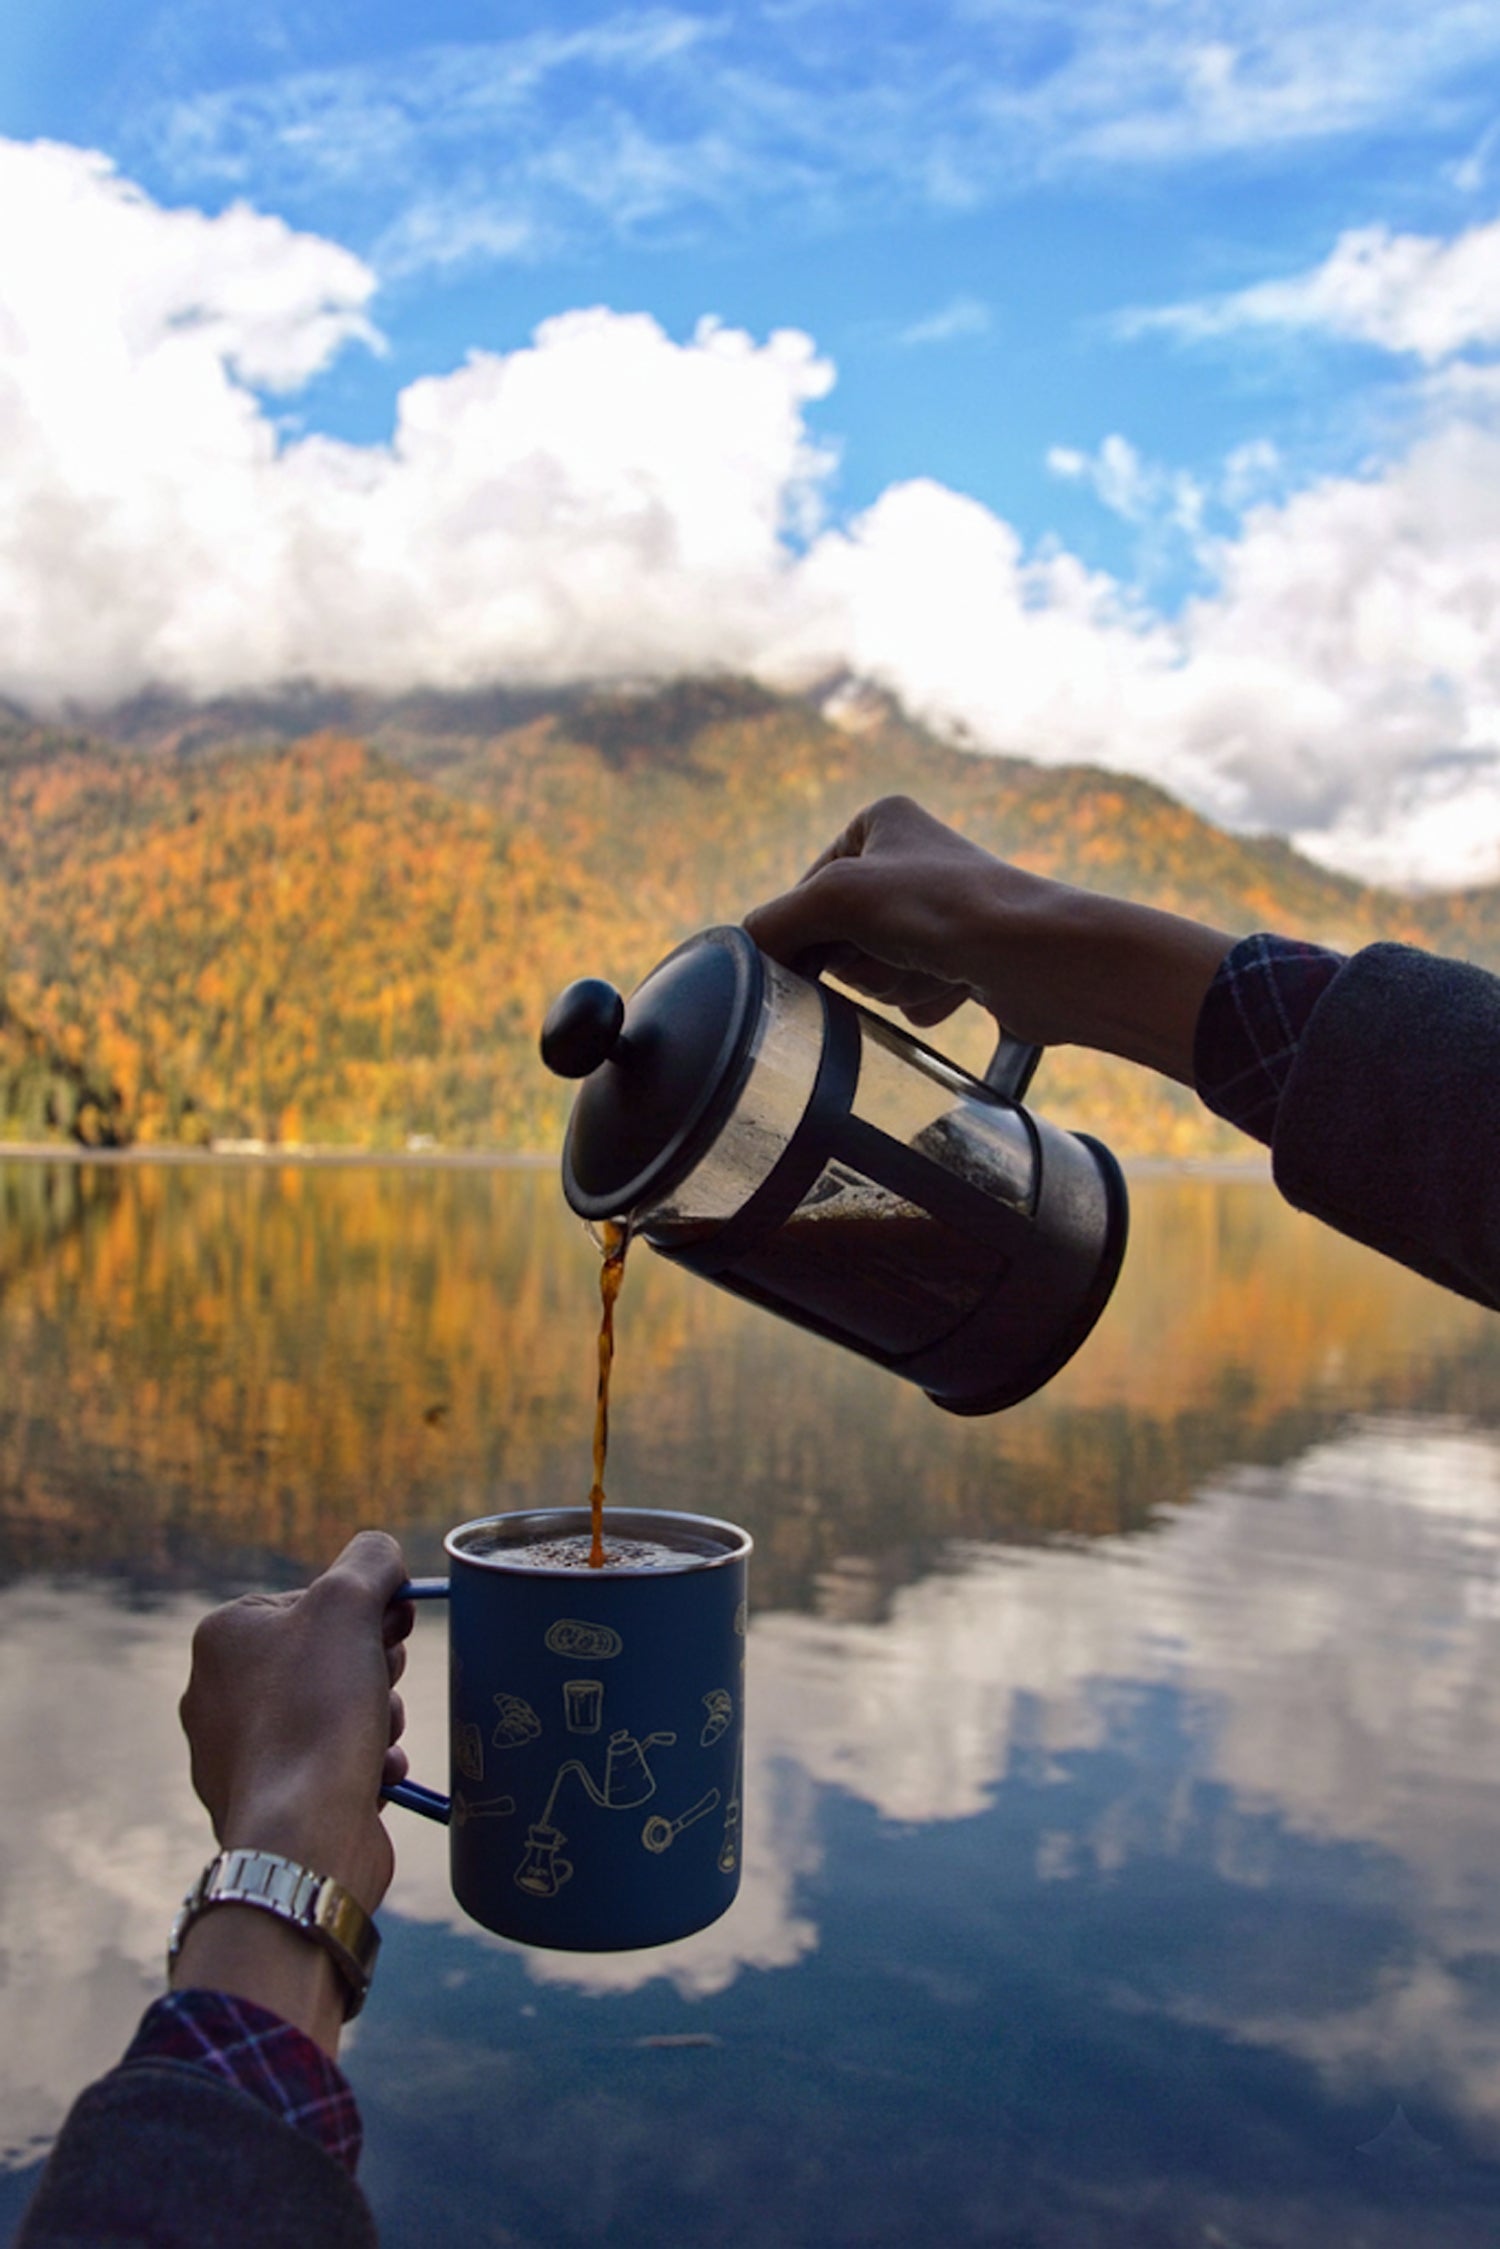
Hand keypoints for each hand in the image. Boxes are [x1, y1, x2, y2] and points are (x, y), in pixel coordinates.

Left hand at [179, 1530, 412, 1914]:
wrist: (302, 1838)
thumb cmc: (318, 1711)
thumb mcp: (348, 1602)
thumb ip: (368, 1560)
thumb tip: (380, 1552)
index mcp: (222, 1638)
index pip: (313, 1602)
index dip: (365, 1613)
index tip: (393, 1630)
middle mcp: (216, 1694)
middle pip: (326, 1656)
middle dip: (374, 1670)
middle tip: (385, 1685)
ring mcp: (237, 1756)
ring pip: (335, 1712)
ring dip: (377, 1718)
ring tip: (380, 1739)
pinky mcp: (267, 1805)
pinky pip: (330, 1766)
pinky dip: (365, 1765)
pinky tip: (376, 1775)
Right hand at [743, 794, 1234, 1085]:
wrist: (1041, 958)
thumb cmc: (946, 909)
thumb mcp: (837, 897)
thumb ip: (773, 923)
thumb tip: (743, 956)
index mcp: (878, 821)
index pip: (806, 893)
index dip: (814, 930)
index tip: (839, 944)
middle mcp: (911, 859)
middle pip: (837, 938)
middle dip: (859, 962)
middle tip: (893, 955)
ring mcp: (939, 912)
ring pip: (871, 972)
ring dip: (891, 984)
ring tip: (932, 968)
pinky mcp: (964, 959)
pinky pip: (909, 996)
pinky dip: (924, 1000)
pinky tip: (956, 986)